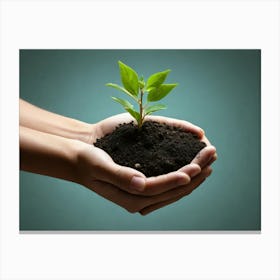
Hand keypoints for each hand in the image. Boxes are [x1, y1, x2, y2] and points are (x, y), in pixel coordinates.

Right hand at [74, 114, 215, 213]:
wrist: (82, 156)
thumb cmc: (87, 161)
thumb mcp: (98, 166)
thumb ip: (118, 176)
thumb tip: (141, 183)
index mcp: (129, 197)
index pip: (158, 190)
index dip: (175, 180)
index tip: (193, 169)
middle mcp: (141, 195)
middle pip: (173, 188)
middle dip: (195, 173)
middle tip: (211, 156)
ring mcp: (146, 187)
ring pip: (177, 184)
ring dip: (196, 170)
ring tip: (210, 155)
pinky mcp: (148, 176)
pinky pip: (171, 176)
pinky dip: (186, 167)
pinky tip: (197, 157)